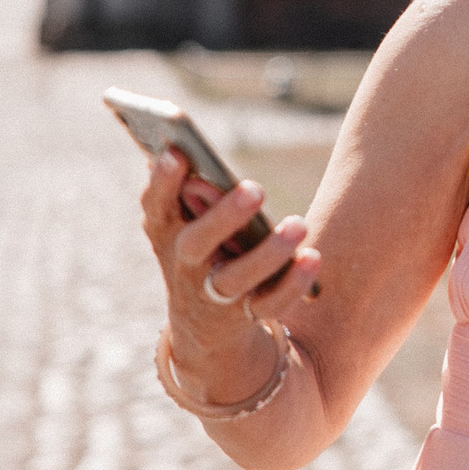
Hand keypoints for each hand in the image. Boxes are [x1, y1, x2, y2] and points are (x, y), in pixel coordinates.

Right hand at [138, 149, 321, 395]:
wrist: (202, 319)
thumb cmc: (198, 245)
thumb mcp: (184, 220)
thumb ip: (186, 189)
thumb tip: (182, 149)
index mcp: (165, 232)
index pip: (156, 206)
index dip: (162, 182)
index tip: (177, 153)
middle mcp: (184, 265)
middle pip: (196, 244)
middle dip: (223, 216)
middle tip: (255, 188)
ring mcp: (213, 293)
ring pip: (237, 277)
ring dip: (269, 252)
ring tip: (298, 224)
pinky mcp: (246, 313)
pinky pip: (271, 302)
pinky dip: (294, 283)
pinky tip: (311, 257)